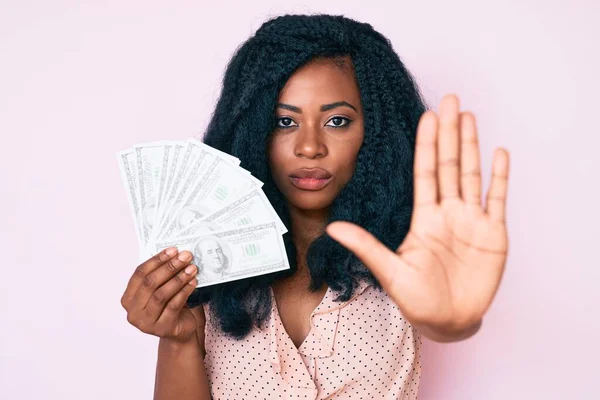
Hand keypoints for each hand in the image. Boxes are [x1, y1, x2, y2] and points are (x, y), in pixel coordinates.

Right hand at [120, 248, 202, 343]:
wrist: (180, 330)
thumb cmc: (169, 305)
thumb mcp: (161, 290)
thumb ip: (161, 275)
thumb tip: (175, 253)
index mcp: (128, 299)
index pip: (140, 274)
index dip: (157, 260)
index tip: (173, 250)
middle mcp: (133, 312)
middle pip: (150, 283)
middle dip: (169, 267)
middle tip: (185, 257)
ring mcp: (146, 323)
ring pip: (161, 295)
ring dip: (178, 279)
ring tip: (192, 268)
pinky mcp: (162, 329)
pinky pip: (173, 305)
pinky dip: (184, 291)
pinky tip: (193, 282)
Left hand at [327, 94, 509, 334]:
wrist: (448, 321)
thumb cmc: (418, 300)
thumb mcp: (390, 271)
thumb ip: (365, 246)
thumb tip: (332, 228)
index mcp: (424, 218)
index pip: (425, 173)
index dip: (427, 145)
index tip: (426, 117)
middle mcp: (448, 213)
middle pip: (449, 164)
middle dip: (450, 133)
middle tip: (450, 100)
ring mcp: (471, 220)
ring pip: (471, 174)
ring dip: (472, 146)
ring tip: (470, 116)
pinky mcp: (494, 233)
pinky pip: (497, 198)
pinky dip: (500, 176)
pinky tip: (499, 153)